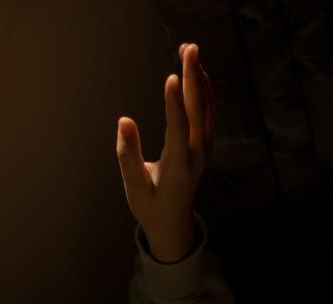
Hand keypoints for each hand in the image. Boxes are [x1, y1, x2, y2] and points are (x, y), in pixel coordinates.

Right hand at [116, 42, 215, 261]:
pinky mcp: (203, 149)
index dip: (175, 104)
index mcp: (177, 169)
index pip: (178, 131)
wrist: (174, 226)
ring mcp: (203, 153)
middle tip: (188, 49)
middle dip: (193, 79)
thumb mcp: (134, 188)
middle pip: (197, 114)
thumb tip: (124, 122)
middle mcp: (195, 158)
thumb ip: (128, 156)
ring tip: (191, 52)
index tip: (172, 77)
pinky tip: (199, 74)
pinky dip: (205, 93)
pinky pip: (208, 117)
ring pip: (206, 111)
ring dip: (200, 80)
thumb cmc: (150, 207)